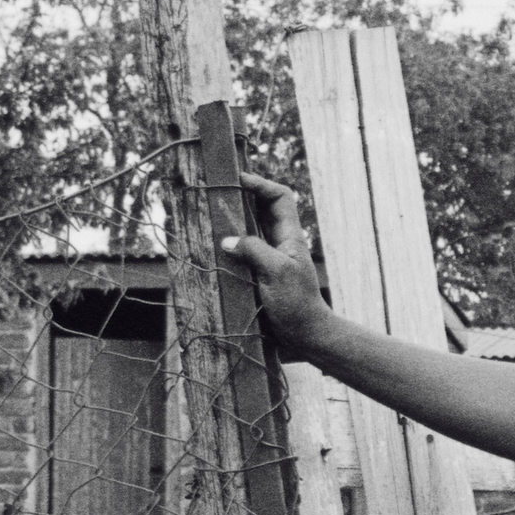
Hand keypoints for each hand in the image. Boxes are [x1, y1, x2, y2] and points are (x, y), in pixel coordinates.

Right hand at [218, 176, 333, 356]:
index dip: (260, 183)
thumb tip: (227, 240)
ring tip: (208, 215)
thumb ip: (254, 250)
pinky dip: (229, 246)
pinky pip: (242, 252)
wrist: (306, 335)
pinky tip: (212, 247)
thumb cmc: (298, 304)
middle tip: (214, 193)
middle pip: (261, 209)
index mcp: (290, 236)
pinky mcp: (259, 273)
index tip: (236, 179)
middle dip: (240, 197)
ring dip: (231, 221)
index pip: (280, 197)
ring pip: (249, 230)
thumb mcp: (277, 272)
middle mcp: (280, 243)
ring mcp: (269, 258)